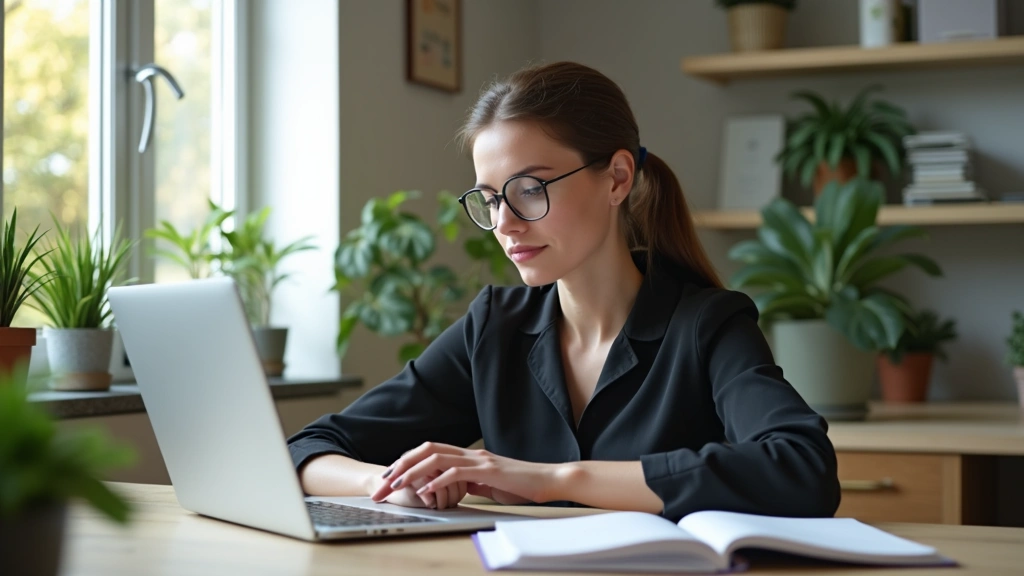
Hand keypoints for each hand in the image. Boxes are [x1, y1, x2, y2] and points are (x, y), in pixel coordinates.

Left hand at [370, 442, 554, 506]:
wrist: (548, 479)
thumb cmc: (521, 485)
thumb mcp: (488, 485)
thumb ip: (469, 483)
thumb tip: (451, 490)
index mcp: (468, 456)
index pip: (429, 452)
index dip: (407, 462)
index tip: (389, 477)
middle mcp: (470, 453)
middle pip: (426, 451)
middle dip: (400, 466)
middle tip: (382, 482)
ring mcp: (479, 460)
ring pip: (436, 459)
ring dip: (412, 472)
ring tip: (395, 484)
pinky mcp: (489, 470)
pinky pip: (457, 473)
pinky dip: (438, 481)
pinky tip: (426, 490)